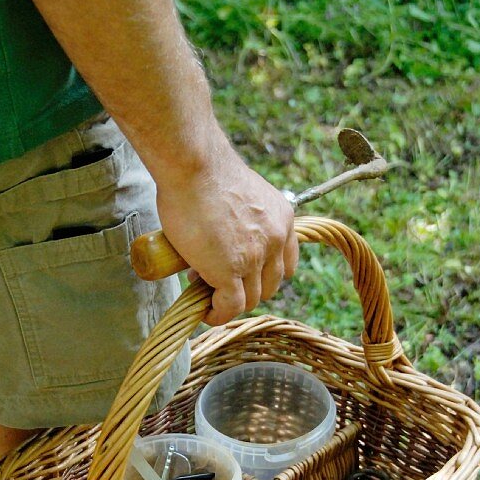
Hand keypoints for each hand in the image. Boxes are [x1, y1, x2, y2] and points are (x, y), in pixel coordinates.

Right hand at [154, 141, 297, 325]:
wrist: (193, 165)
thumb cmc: (203, 172)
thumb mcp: (241, 196)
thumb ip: (243, 220)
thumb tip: (221, 241)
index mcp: (283, 218)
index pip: (286, 262)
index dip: (264, 275)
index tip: (244, 275)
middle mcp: (276, 238)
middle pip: (269, 284)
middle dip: (245, 289)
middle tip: (216, 282)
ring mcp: (255, 257)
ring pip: (250, 299)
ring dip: (228, 302)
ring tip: (205, 294)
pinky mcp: (230, 271)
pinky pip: (230, 306)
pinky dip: (217, 314)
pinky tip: (205, 311)